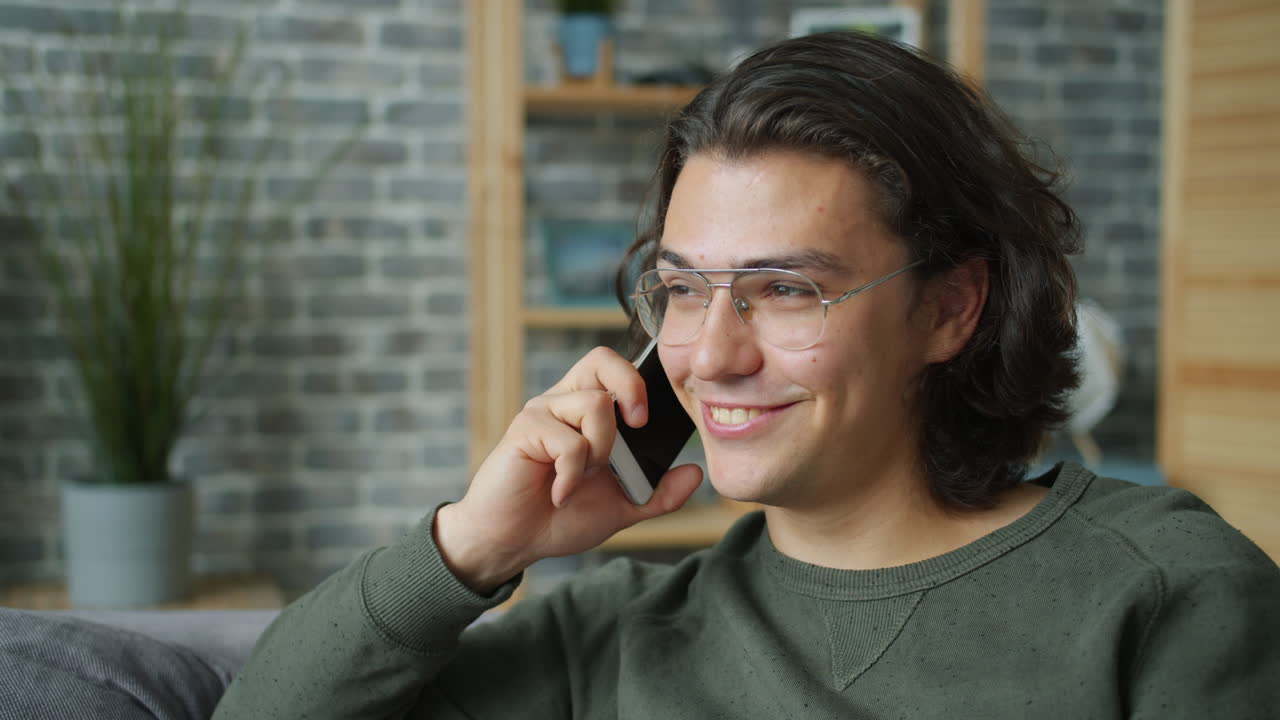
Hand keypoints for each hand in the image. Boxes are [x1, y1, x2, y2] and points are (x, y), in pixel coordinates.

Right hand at [434, 347, 703, 593]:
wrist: (513, 542)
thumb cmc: (561, 517)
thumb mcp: (621, 507)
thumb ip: (658, 492)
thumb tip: (695, 473)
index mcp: (586, 412)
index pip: (613, 368)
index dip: (637, 381)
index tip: (647, 422)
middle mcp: (563, 403)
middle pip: (601, 360)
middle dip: (629, 388)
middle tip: (636, 427)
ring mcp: (542, 414)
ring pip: (594, 404)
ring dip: (601, 449)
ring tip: (583, 479)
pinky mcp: (524, 431)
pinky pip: (568, 441)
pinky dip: (573, 475)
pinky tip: (560, 495)